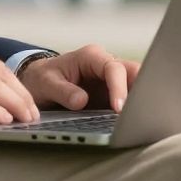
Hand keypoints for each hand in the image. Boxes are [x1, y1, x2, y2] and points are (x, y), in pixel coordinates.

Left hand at [18, 44, 142, 111]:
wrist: (38, 81)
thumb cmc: (43, 78)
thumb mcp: (46, 83)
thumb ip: (63, 91)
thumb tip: (82, 101)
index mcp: (91, 57)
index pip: (113, 68)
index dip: (119, 88)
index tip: (119, 108)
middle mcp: (106, 64)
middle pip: (133, 72)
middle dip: (141, 90)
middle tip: (141, 112)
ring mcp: (111, 80)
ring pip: (136, 85)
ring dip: (140, 101)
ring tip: (141, 120)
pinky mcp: (113, 94)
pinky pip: (129, 99)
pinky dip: (133, 109)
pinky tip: (134, 123)